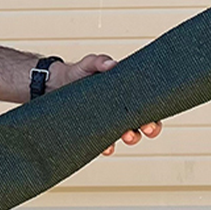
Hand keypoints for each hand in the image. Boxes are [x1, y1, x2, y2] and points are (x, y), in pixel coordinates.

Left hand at [48, 53, 162, 155]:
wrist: (55, 84)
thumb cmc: (78, 72)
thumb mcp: (90, 64)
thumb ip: (100, 61)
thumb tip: (111, 65)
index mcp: (127, 96)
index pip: (148, 107)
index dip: (155, 115)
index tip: (154, 117)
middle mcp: (120, 112)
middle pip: (143, 125)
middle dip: (148, 129)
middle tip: (144, 126)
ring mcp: (107, 123)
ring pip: (126, 136)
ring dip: (131, 138)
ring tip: (126, 135)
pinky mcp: (92, 132)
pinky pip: (103, 145)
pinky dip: (107, 148)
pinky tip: (106, 147)